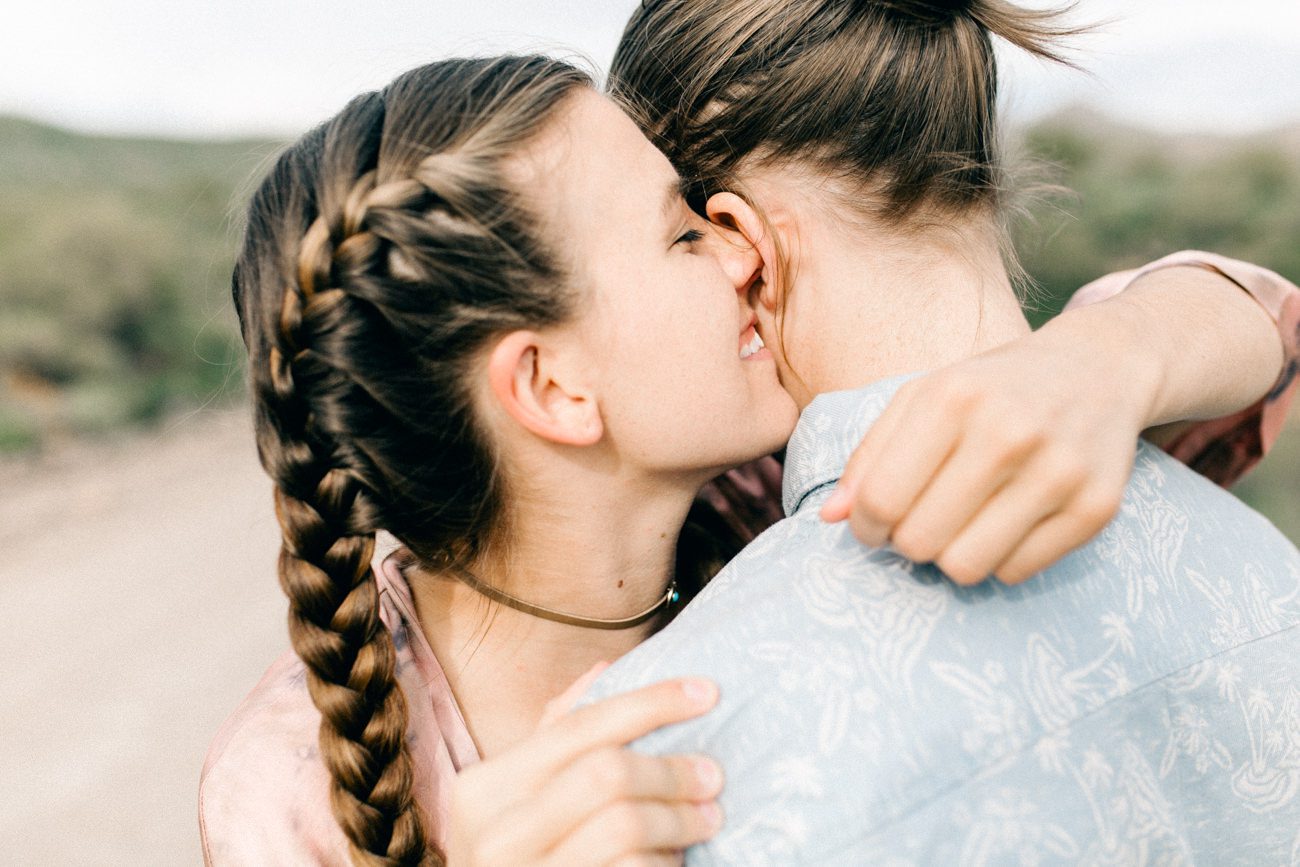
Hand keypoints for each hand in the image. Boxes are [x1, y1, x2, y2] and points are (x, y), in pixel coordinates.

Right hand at [446, 664, 724, 865]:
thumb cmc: (522, 857)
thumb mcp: (518, 799)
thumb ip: (557, 738)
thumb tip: (606, 669)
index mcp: (483, 790)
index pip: (578, 726)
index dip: (649, 703)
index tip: (707, 692)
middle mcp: (497, 836)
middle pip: (608, 774)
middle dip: (671, 771)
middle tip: (713, 775)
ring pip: (626, 829)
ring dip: (679, 821)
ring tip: (705, 819)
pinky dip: (665, 864)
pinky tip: (673, 861)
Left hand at [820, 321, 1155, 584]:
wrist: (1098, 369)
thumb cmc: (991, 388)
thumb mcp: (924, 399)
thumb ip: (869, 455)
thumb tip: (829, 517)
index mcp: (953, 399)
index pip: (881, 500)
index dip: (864, 526)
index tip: (872, 524)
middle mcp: (1007, 433)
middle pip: (920, 542)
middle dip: (906, 543)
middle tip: (918, 523)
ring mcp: (1058, 472)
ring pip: (967, 567)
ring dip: (951, 556)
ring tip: (960, 524)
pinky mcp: (1096, 507)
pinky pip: (1017, 572)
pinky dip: (1000, 559)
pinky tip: (1006, 523)